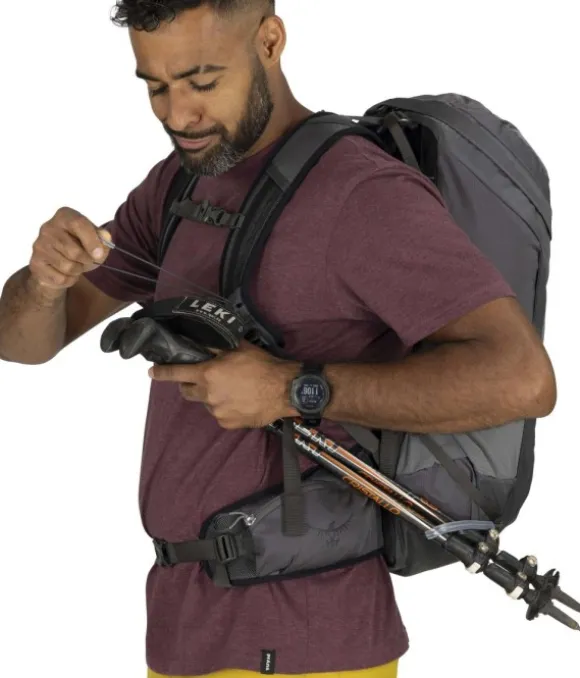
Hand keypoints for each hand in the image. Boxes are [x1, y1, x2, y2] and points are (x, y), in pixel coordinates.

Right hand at [28, 207, 110, 292]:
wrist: (58, 264)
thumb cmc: (81, 248)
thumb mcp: (96, 241)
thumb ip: (103, 238)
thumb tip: (105, 237)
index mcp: (64, 216)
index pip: (78, 224)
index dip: (92, 241)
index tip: (99, 254)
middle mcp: (48, 228)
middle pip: (74, 251)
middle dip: (87, 260)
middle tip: (88, 260)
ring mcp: (39, 246)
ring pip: (67, 266)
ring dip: (78, 270)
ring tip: (77, 265)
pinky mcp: (35, 264)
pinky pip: (60, 278)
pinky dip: (69, 280)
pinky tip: (66, 273)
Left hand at [148, 341, 299, 428]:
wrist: (284, 390)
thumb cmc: (263, 366)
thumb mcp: (238, 348)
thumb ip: (214, 346)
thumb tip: (198, 341)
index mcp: (207, 374)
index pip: (175, 373)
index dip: (161, 372)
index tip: (152, 372)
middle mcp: (208, 395)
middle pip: (187, 391)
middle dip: (190, 384)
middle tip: (205, 378)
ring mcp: (217, 411)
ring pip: (205, 402)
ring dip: (211, 396)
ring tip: (231, 389)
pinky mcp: (227, 423)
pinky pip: (219, 414)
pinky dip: (224, 407)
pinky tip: (239, 400)